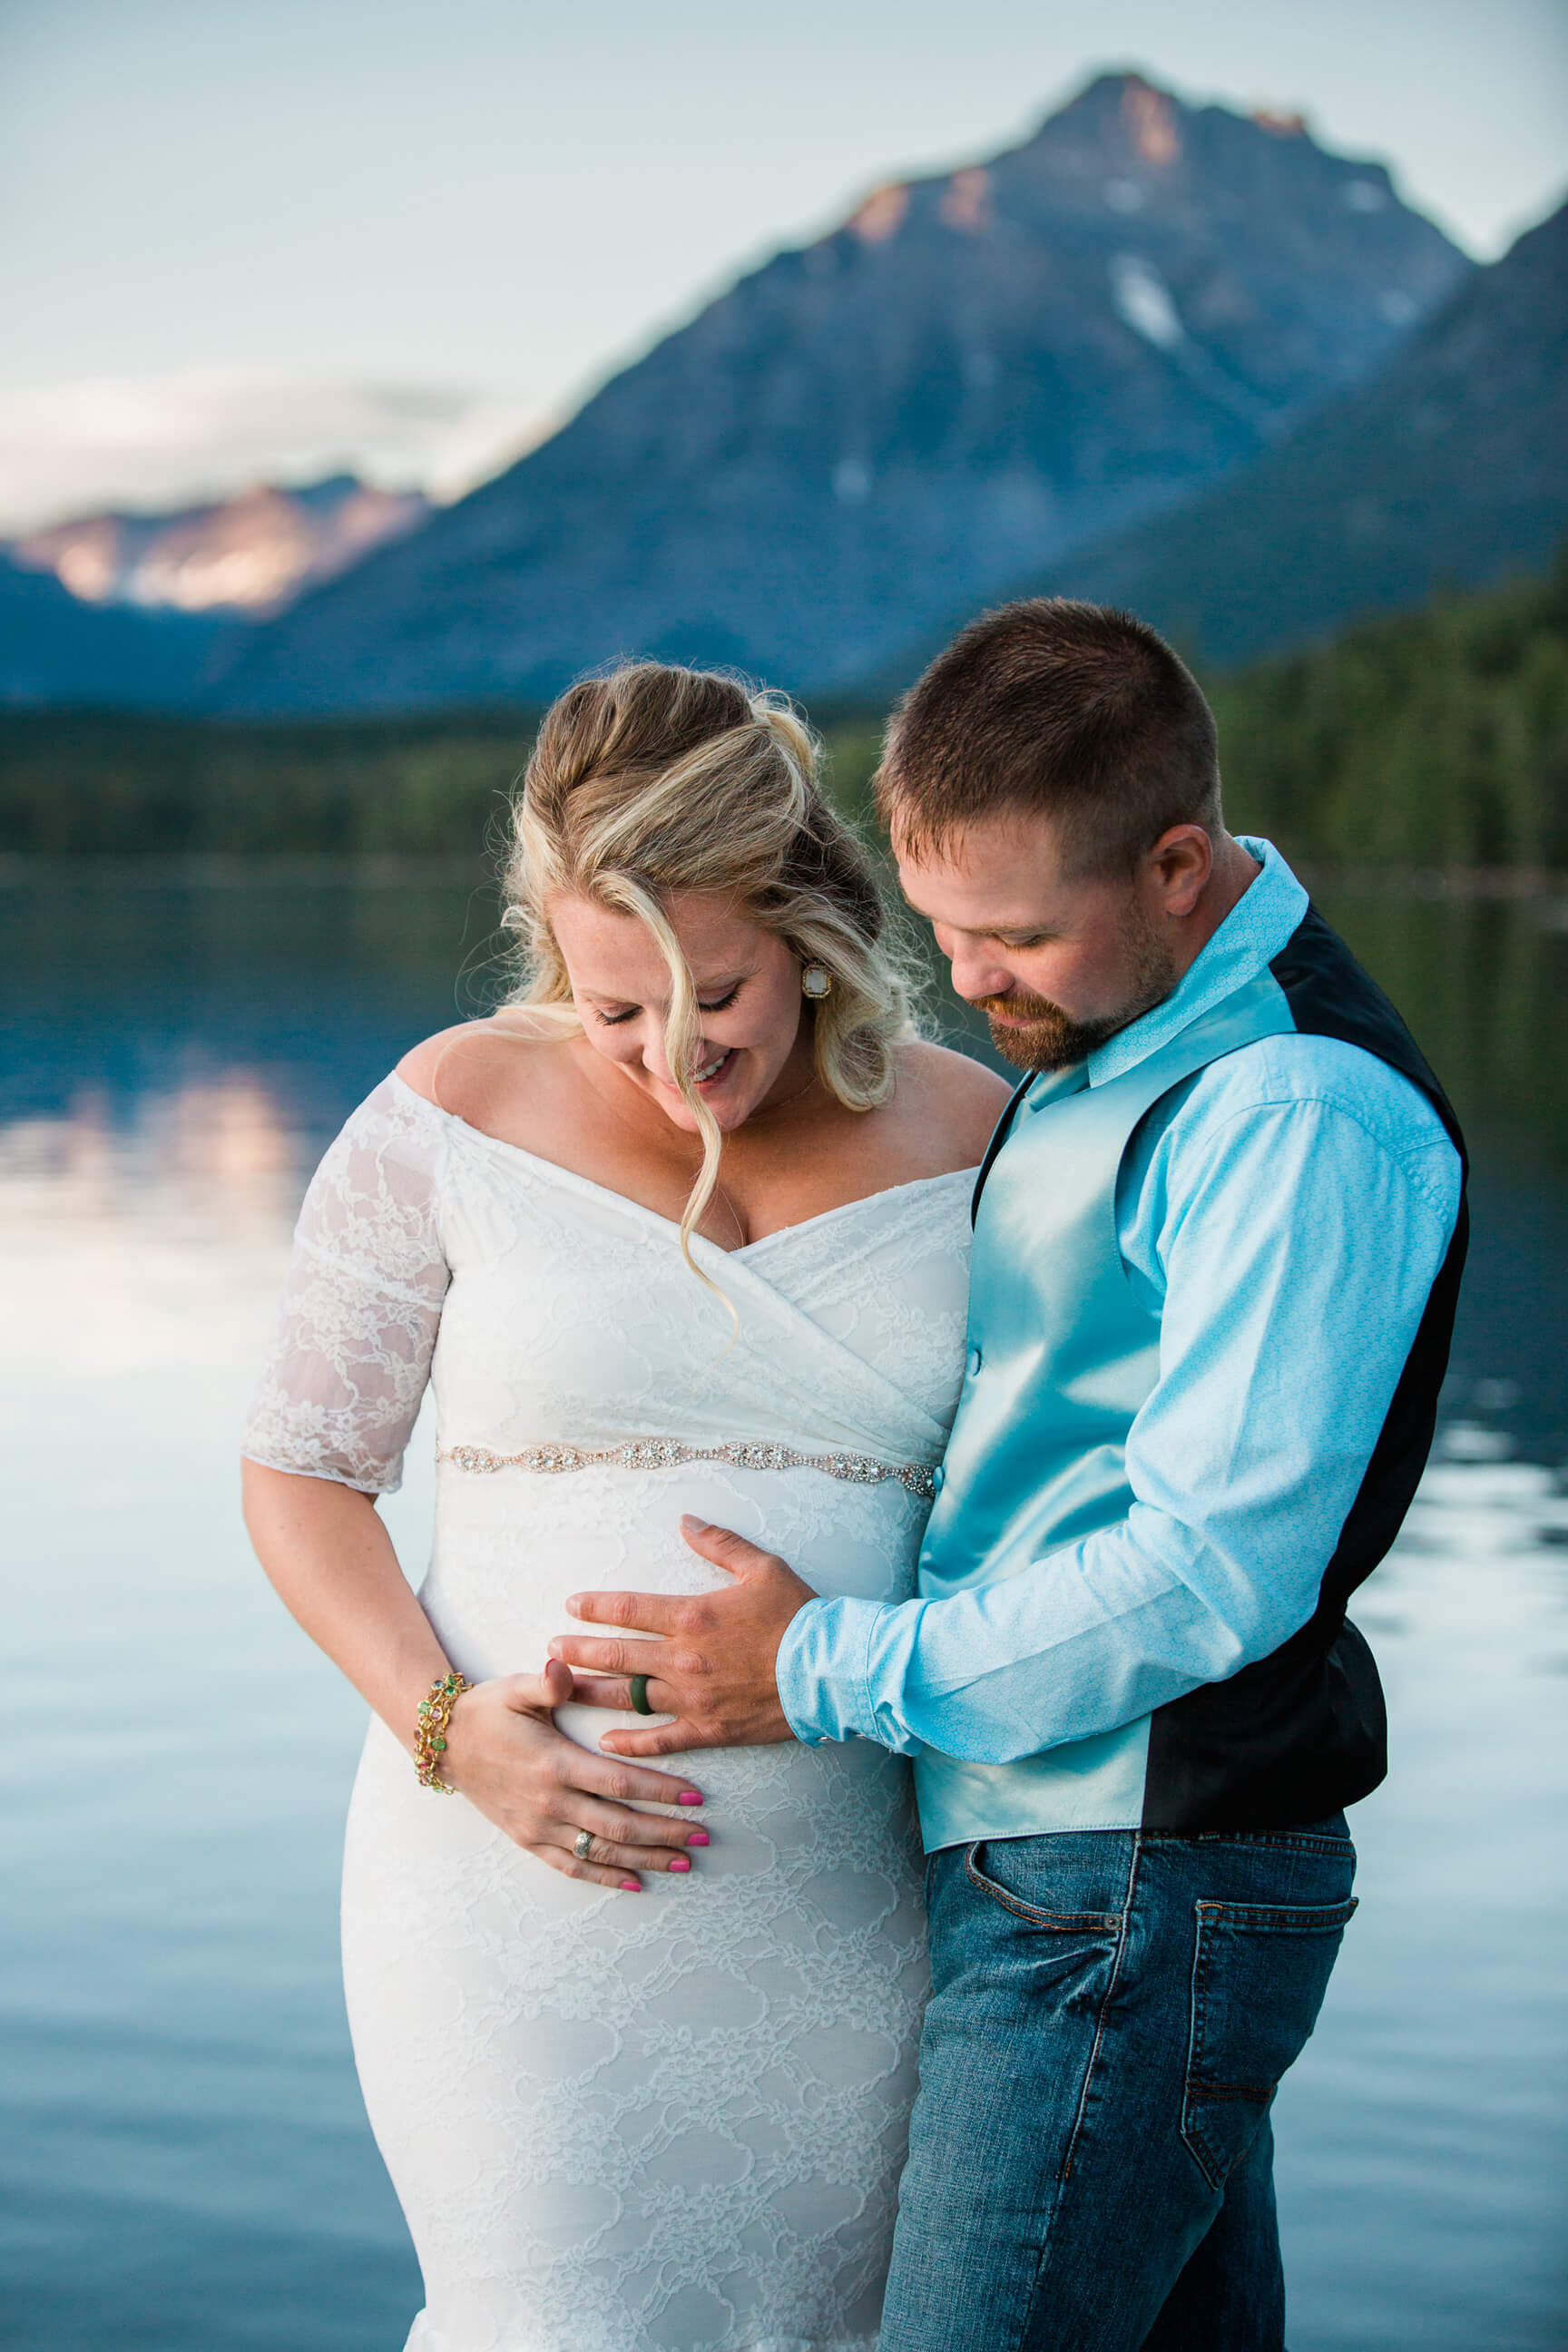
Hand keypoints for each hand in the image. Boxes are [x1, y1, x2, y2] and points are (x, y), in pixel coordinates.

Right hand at [439, 1659, 708, 1889]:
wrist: (445, 1745)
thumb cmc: (488, 1711)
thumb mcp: (515, 1688)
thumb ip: (546, 1681)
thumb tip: (562, 1664)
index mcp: (554, 1763)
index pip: (619, 1784)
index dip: (660, 1792)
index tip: (696, 1796)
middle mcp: (550, 1802)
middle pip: (620, 1825)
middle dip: (666, 1831)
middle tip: (704, 1834)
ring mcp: (538, 1827)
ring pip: (602, 1852)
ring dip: (646, 1858)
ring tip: (684, 1861)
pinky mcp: (527, 1840)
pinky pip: (572, 1866)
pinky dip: (605, 1878)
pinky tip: (636, 1883)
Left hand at [548, 1516, 817, 1756]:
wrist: (830, 1669)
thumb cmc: (799, 1615)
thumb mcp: (761, 1567)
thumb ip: (719, 1543)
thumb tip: (686, 1520)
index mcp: (692, 1615)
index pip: (629, 1608)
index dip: (595, 1607)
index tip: (571, 1605)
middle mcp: (684, 1658)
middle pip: (617, 1654)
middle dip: (579, 1650)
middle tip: (551, 1648)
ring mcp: (694, 1697)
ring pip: (629, 1697)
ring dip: (592, 1693)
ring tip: (562, 1690)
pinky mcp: (710, 1729)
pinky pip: (661, 1740)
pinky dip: (632, 1743)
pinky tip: (608, 1742)